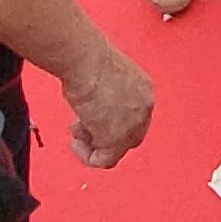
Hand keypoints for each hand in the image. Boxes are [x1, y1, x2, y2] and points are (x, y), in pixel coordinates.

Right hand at [60, 42, 154, 166]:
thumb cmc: (89, 61)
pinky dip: (88, 156)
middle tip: (82, 127)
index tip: (93, 117)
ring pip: (116, 149)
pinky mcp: (117, 140)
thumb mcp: (104, 77)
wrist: (85, 62)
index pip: (132, 116)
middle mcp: (143, 107)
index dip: (109, 120)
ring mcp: (133, 125)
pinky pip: (104, 160)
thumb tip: (96, 109)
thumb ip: (108, 96)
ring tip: (76, 129)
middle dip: (101, 134)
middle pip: (127, 135)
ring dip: (92, 143)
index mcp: (143, 89)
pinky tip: (76, 144)